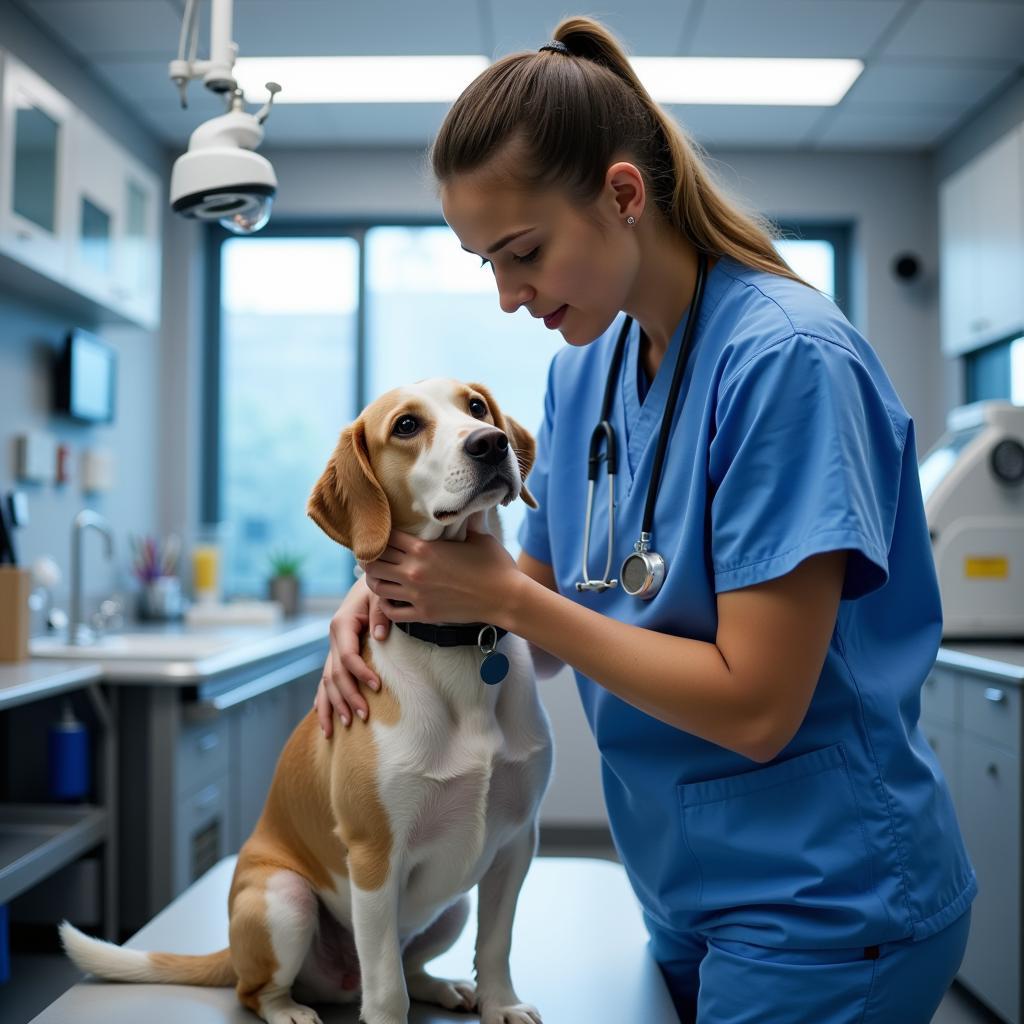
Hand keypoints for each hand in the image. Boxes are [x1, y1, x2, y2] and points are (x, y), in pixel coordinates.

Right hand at [315, 577, 391, 737]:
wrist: (370, 583)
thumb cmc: (379, 590)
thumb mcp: (381, 596)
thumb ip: (381, 614)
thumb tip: (380, 637)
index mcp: (342, 624)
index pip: (347, 656)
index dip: (361, 674)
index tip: (377, 688)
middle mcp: (333, 639)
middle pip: (335, 674)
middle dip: (348, 697)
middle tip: (364, 716)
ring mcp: (332, 648)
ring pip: (326, 681)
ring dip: (333, 704)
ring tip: (343, 726)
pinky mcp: (335, 654)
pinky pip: (325, 680)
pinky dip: (323, 699)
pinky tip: (322, 716)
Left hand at [362, 528, 520, 627]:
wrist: (505, 598)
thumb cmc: (495, 565)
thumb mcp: (478, 536)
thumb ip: (464, 521)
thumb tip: (467, 502)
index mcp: (423, 548)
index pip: (386, 538)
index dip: (380, 535)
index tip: (382, 535)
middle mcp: (414, 571)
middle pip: (374, 562)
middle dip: (371, 558)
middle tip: (374, 556)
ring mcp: (416, 595)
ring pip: (376, 586)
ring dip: (374, 580)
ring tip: (380, 575)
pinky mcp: (423, 614)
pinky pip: (390, 611)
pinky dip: (385, 605)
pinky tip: (391, 599)